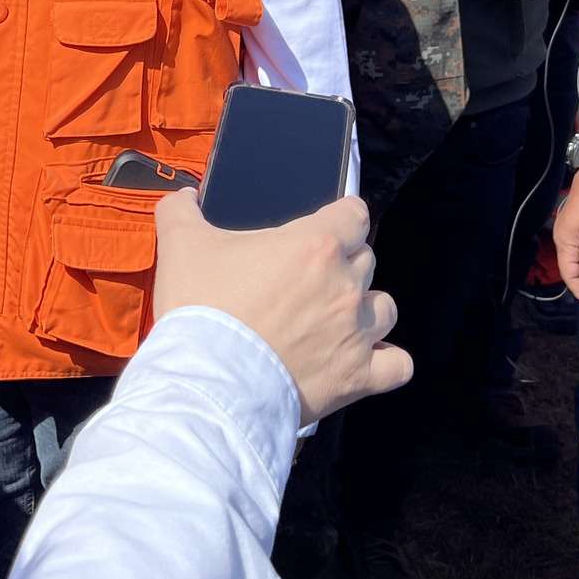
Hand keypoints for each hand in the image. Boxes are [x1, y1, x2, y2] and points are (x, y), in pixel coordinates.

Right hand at [152, 189, 410, 427]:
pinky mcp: (357, 378)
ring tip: (334, 321)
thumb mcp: (180, 245)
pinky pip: (398, 365)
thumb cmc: (200, 308)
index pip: (354, 214)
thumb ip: (181, 209)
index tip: (323, 230)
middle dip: (342, 266)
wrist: (208, 384)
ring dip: (364, 310)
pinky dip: (386, 362)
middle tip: (306, 282)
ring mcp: (356, 333)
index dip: (340, 219)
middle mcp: (345, 284)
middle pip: (366, 259)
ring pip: (386, 308)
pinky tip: (367, 361)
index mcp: (315, 244)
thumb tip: (185, 195)